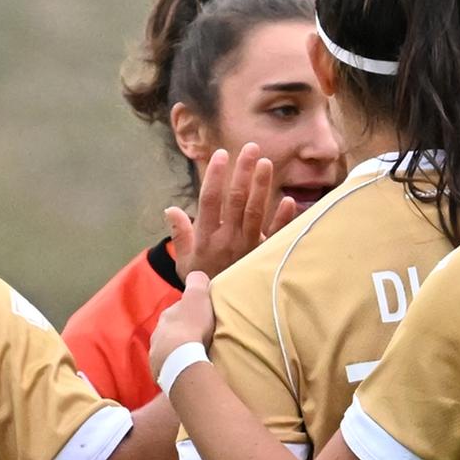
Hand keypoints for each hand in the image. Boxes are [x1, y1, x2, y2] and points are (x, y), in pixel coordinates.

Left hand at [148, 259, 215, 371]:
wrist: (180, 358)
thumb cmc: (191, 325)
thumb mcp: (198, 296)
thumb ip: (197, 282)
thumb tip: (197, 276)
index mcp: (167, 315)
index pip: (177, 311)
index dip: (189, 313)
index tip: (200, 317)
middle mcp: (158, 333)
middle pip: (171, 331)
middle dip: (182, 333)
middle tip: (198, 338)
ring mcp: (157, 354)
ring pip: (168, 350)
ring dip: (178, 351)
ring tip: (192, 356)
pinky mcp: (160, 372)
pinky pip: (170, 367)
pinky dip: (177, 366)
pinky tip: (187, 369)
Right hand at [165, 141, 299, 279]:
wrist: (222, 311)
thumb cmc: (203, 283)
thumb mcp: (184, 262)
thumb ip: (180, 234)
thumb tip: (171, 209)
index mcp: (207, 237)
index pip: (210, 200)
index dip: (215, 176)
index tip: (220, 155)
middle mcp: (228, 239)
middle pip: (236, 200)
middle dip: (243, 172)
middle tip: (251, 148)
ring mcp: (248, 247)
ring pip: (255, 212)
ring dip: (261, 186)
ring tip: (266, 163)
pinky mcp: (264, 256)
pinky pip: (275, 236)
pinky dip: (283, 219)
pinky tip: (288, 200)